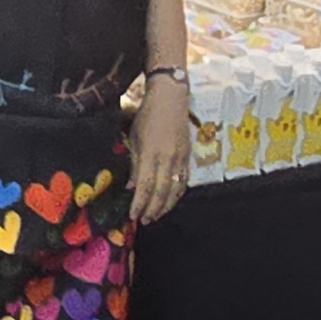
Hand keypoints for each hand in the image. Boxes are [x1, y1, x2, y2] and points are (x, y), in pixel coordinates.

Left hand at [129, 81, 190, 224]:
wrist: (171, 98)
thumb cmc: (147, 116)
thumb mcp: (134, 137)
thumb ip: (134, 163)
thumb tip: (132, 187)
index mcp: (150, 152)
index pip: (145, 185)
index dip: (139, 203)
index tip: (133, 215)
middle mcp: (167, 158)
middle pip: (161, 191)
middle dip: (153, 209)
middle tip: (145, 221)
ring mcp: (180, 158)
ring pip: (175, 189)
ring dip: (166, 205)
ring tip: (157, 215)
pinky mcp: (188, 156)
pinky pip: (184, 181)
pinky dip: (177, 194)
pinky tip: (170, 201)